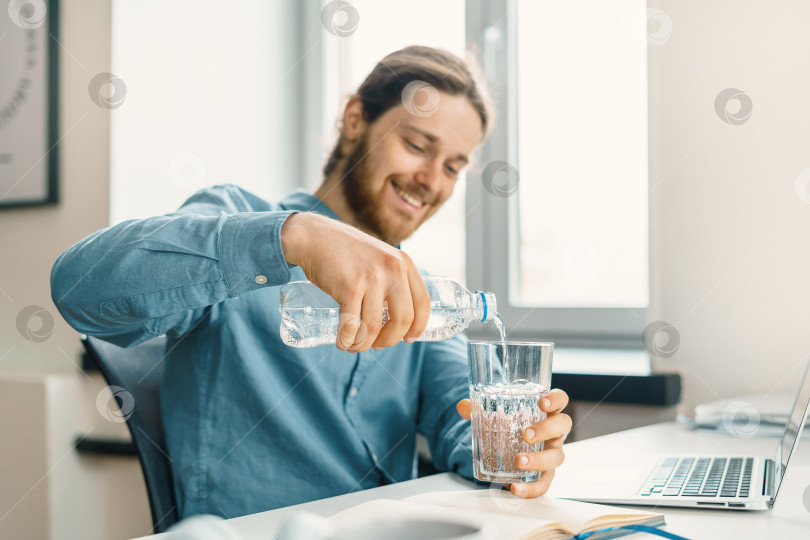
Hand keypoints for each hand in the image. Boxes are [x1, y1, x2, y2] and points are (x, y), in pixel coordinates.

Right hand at [280, 212, 429, 351]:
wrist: (315, 237)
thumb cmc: (346, 253)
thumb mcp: (380, 258)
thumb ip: (391, 281)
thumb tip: (397, 320)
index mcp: (404, 263)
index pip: (422, 303)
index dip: (418, 326)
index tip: (409, 339)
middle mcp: (393, 269)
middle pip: (402, 320)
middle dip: (389, 340)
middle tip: (377, 345)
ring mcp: (372, 278)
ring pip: (375, 327)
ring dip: (363, 344)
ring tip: (354, 345)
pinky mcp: (350, 287)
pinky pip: (352, 326)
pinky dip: (347, 340)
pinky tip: (342, 342)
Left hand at [456, 388, 571, 497]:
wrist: (506, 455)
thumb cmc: (507, 430)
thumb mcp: (493, 418)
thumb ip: (477, 411)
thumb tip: (462, 406)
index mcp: (545, 413)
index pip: (560, 400)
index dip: (556, 399)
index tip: (542, 402)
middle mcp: (553, 433)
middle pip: (563, 425)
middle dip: (546, 429)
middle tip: (526, 434)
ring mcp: (551, 454)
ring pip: (557, 457)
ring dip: (539, 460)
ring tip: (518, 461)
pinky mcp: (545, 476)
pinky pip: (544, 484)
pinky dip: (532, 488)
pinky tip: (516, 488)